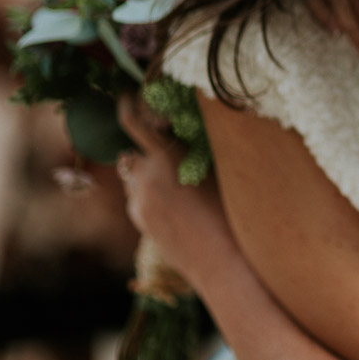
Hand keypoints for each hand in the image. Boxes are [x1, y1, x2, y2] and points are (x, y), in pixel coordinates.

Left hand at [116, 93, 235, 287]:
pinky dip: (150, 195)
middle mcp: (145, 180)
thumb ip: (192, 148)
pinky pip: (138, 200)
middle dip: (143, 150)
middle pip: (130, 153)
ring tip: (178, 186)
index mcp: (166, 159)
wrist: (223, 261)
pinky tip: (178, 207)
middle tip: (166, 151)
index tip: (126, 98)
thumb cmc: (232, 210)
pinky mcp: (141, 223)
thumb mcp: (218, 170)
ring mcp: (139, 204)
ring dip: (146, 175)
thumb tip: (180, 130)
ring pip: (133, 179)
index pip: (133, 123)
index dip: (127, 107)